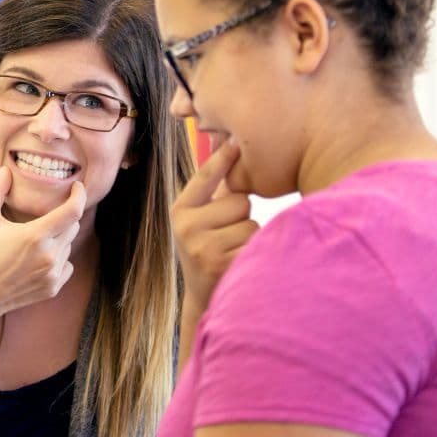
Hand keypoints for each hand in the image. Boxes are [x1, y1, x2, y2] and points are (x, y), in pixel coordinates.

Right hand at [0, 167, 85, 334]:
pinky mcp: (53, 288)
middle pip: (72, 227)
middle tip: (45, 215)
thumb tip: (5, 170)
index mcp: (35, 236)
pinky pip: (67, 266)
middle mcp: (49, 256)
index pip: (72, 211)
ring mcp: (52, 274)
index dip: (79, 195)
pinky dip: (58, 259)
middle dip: (63, 216)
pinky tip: (38, 259)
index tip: (77, 187)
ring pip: (68, 246)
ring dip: (58, 238)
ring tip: (34, 241)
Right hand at [172, 140, 259, 317]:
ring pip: (251, 223)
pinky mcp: (221, 265)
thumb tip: (230, 144)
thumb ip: (212, 191)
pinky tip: (238, 262)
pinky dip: (253, 251)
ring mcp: (203, 248)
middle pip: (239, 201)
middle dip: (241, 215)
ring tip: (232, 249)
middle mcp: (186, 227)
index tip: (235, 139)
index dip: (222, 158)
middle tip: (227, 234)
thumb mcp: (199, 220)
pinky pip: (255, 243)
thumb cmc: (207, 248)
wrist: (203, 297)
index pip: (205, 177)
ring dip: (249, 236)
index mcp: (180, 211)